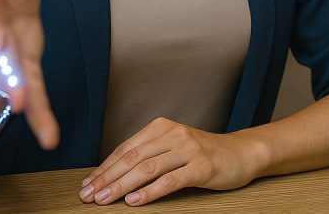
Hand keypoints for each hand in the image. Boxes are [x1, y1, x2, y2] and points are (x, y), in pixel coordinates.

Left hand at [78, 118, 262, 205]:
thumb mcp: (173, 146)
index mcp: (161, 127)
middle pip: (132, 158)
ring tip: (105, 200)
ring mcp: (188, 149)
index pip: (125, 149)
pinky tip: (134, 201)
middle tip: (89, 195)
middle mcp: (173, 134)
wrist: (241, 153)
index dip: (104, 167)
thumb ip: (149, 155)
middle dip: (107, 178)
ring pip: (147, 169)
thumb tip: (113, 174)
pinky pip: (170, 180)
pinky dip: (149, 192)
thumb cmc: (203, 153)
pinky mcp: (201, 166)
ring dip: (121, 186)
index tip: (87, 184)